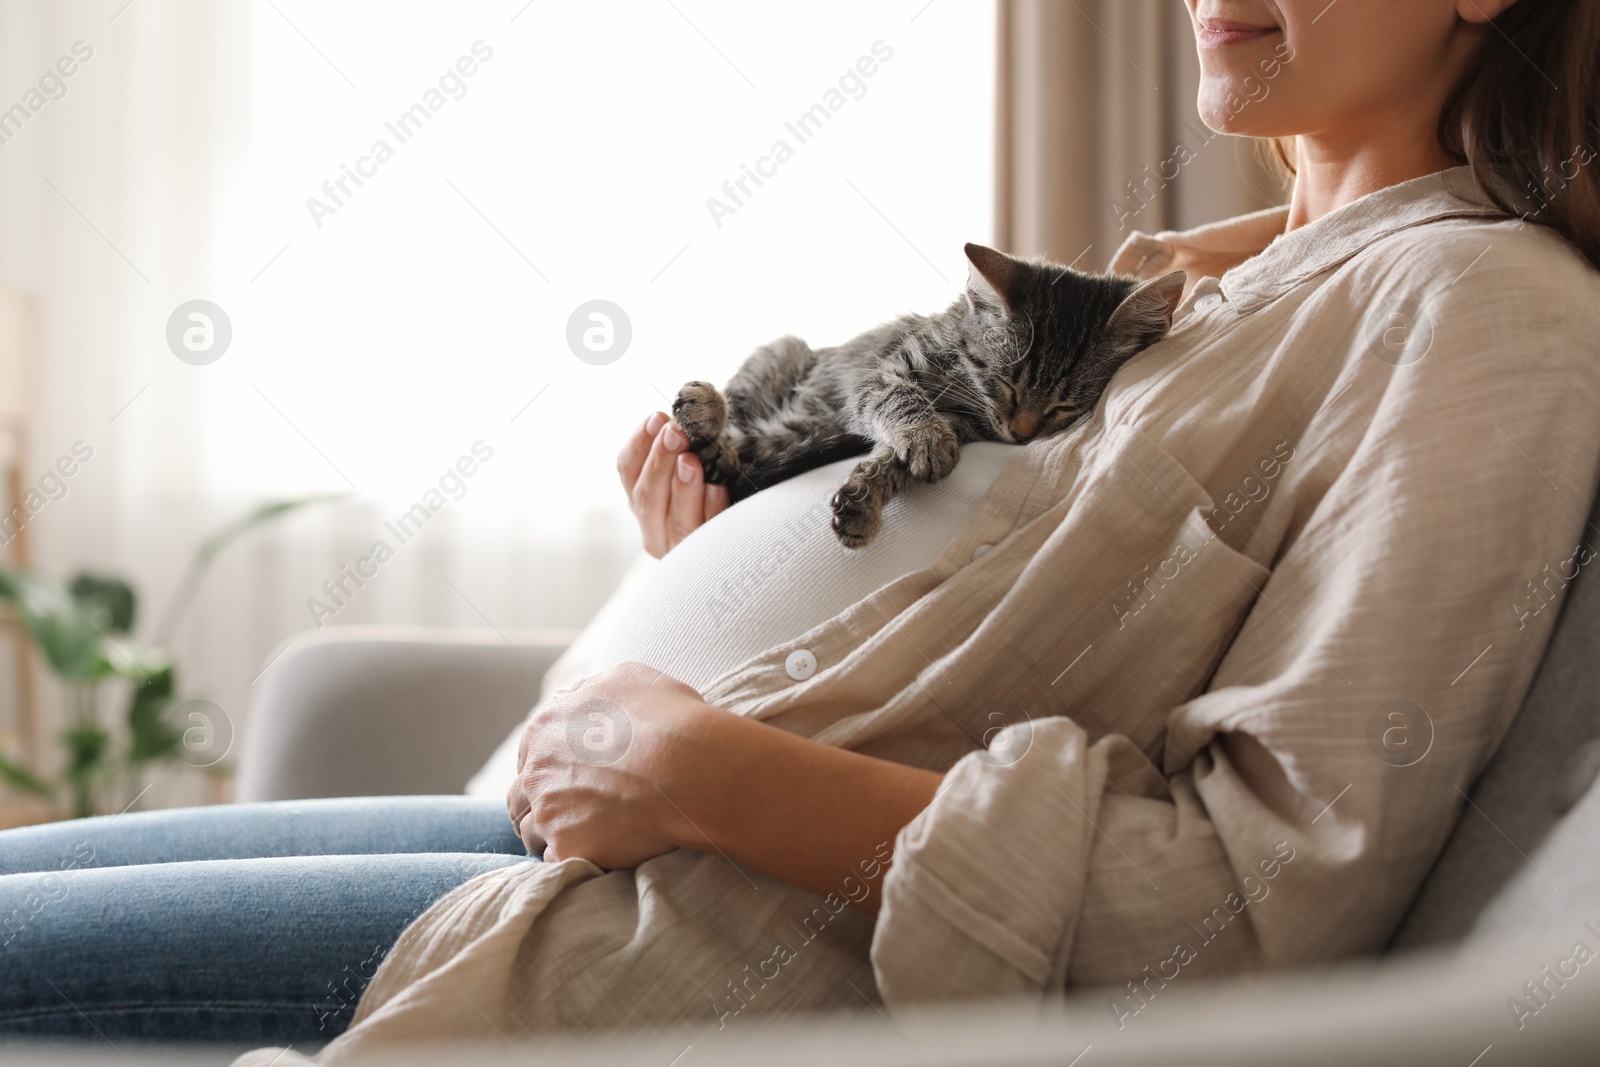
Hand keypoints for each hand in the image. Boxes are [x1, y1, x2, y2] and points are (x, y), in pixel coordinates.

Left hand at [505, 663, 711, 866]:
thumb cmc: (668, 719)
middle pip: (520, 797)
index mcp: (546, 729)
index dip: (547, 769)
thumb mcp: (627, 680)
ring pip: (532, 834)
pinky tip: (595, 856)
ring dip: (550, 836)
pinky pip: (557, 863)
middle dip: (537, 805)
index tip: (565, 780)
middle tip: (563, 815)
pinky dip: (572, 860)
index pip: (528, 756)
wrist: (690, 768)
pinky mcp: (567, 849)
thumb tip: (570, 698)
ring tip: (582, 839)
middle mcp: (537, 771)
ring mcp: (549, 813)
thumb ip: (590, 690)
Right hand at [617, 412, 729, 557]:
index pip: (628, 469)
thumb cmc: (710, 484)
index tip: (657, 418)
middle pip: (647, 496)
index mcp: (640, 499)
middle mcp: (652, 527)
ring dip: (682, 488)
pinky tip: (717, 490)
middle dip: (660, 461)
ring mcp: (678, 548)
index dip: (640, 443)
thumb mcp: (689, 462)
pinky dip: (711, 511)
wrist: (737, 537)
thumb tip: (680, 416)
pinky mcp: (708, 558)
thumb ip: (678, 444)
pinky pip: (708, 536)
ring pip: (675, 521)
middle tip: (676, 433)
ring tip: (692, 461)